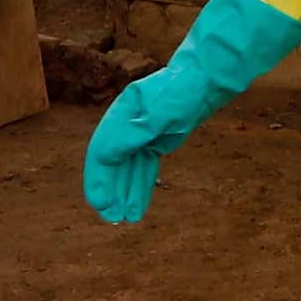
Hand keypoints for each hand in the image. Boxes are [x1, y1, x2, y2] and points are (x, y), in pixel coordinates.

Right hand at [80, 65, 221, 225]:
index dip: (99, 179)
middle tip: (112, 217)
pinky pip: (143, 167)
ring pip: (128, 169)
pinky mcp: (154, 141)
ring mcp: (139, 134)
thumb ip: (131, 135)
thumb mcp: (157, 114)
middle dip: (112, 191)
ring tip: (125, 217)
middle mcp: (125, 126)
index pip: (102, 152)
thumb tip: (103, 157)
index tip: (99, 203)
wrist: (202, 82)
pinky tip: (137, 203)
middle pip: (113, 163)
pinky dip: (140, 185)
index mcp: (119, 116)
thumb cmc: (180, 93)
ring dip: (126, 193)